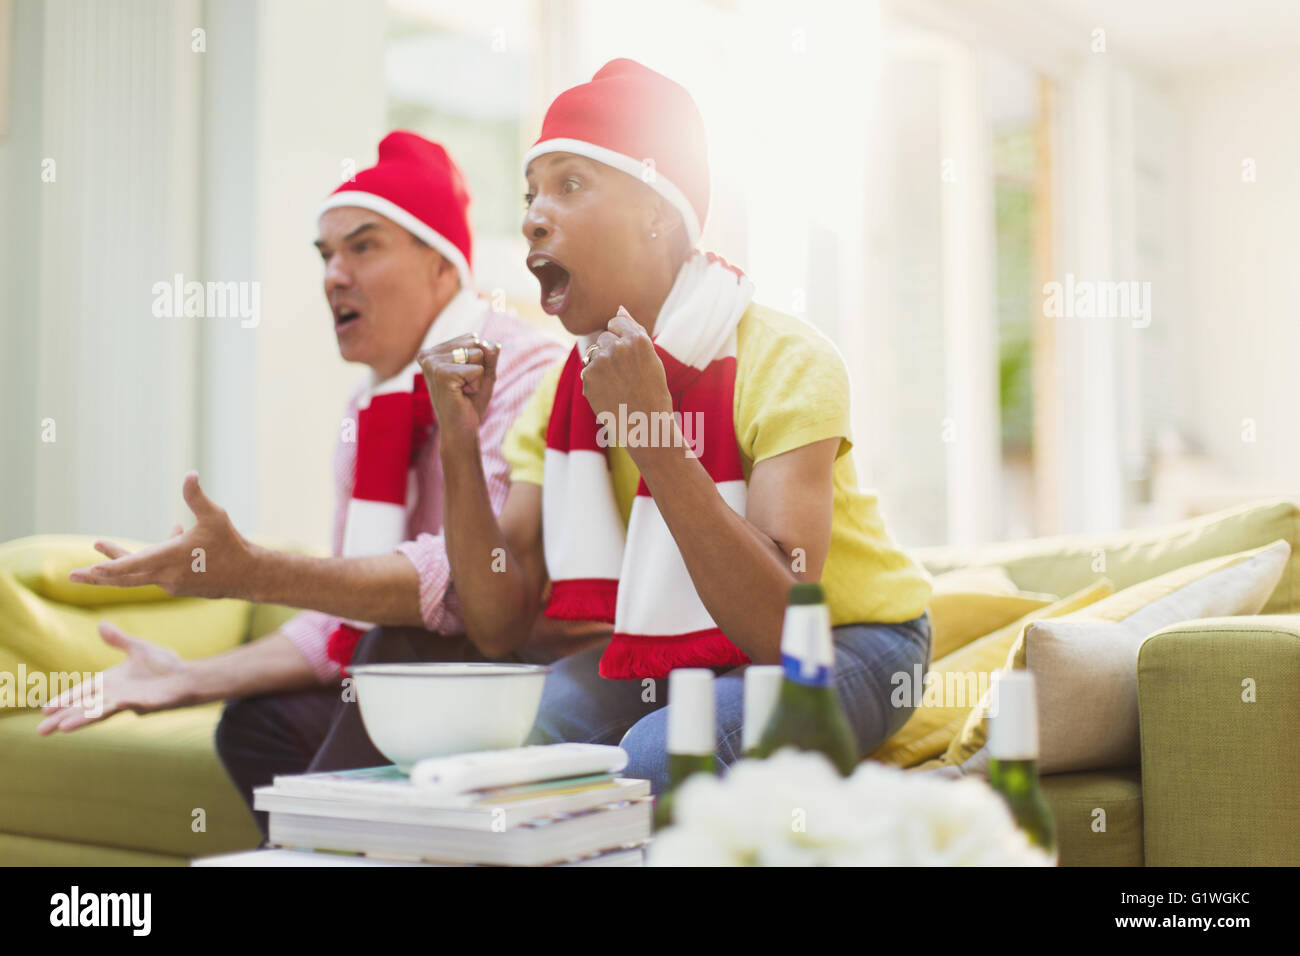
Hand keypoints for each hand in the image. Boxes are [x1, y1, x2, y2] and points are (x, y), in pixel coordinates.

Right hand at [36, 621, 190, 733]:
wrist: (187, 675)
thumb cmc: (164, 665)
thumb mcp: (137, 648)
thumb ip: (118, 640)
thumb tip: (101, 624)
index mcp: (110, 681)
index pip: (82, 692)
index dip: (64, 700)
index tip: (45, 710)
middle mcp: (114, 694)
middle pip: (83, 707)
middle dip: (62, 717)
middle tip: (41, 731)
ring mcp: (127, 701)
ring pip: (97, 712)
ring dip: (79, 720)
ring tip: (60, 729)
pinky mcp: (140, 704)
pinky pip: (120, 708)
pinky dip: (106, 712)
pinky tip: (90, 717)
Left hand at [67, 472, 255, 598]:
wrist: (249, 576)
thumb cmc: (231, 544)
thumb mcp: (215, 517)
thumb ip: (196, 497)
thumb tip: (189, 474)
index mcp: (171, 558)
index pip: (133, 565)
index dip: (110, 566)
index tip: (88, 570)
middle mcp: (166, 575)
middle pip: (124, 579)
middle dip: (96, 577)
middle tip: (71, 576)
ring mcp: (171, 583)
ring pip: (138, 573)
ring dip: (120, 561)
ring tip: (102, 545)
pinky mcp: (177, 587)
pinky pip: (155, 572)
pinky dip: (151, 558)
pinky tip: (173, 534)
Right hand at [418, 333, 501, 445]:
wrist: (462, 429)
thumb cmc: (471, 401)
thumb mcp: (484, 372)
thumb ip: (490, 354)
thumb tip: (490, 344)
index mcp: (433, 351)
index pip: (471, 338)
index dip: (477, 360)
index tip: (464, 378)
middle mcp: (428, 354)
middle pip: (474, 342)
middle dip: (478, 366)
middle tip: (465, 386)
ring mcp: (432, 363)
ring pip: (477, 354)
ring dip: (477, 376)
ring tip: (463, 390)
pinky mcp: (441, 374)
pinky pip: (477, 369)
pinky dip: (477, 383)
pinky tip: (463, 394)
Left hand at [580, 307, 673, 441]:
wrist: (645, 424)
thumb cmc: (653, 390)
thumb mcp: (650, 356)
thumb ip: (634, 329)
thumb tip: (619, 308)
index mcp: (637, 339)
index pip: (615, 322)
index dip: (621, 339)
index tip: (629, 356)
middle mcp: (617, 347)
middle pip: (603, 338)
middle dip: (610, 353)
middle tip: (625, 375)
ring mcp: (600, 362)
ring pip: (593, 354)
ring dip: (602, 366)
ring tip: (617, 385)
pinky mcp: (588, 378)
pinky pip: (587, 372)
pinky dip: (595, 382)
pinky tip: (609, 393)